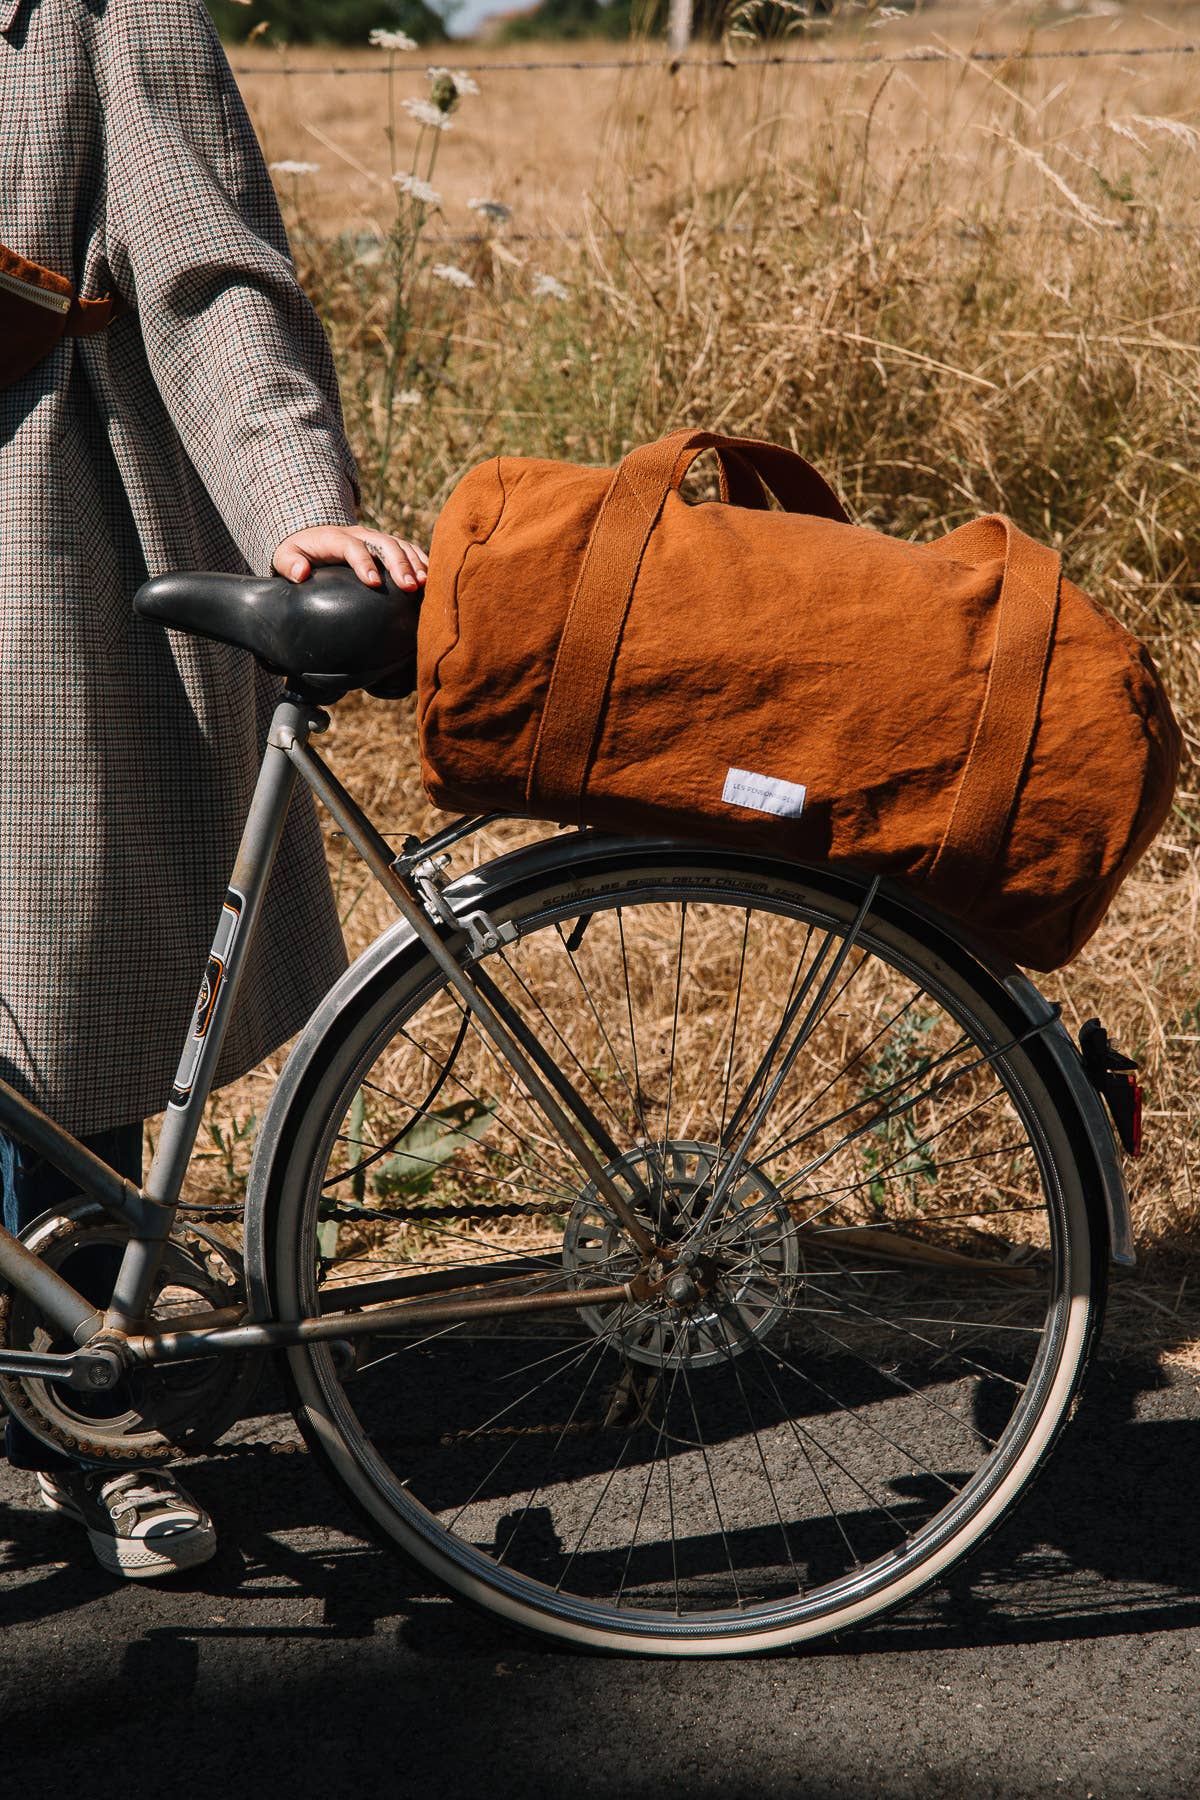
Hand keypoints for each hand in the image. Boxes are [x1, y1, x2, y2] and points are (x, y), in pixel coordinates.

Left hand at [273, 525, 428, 590]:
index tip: (374, 583)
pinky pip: (409, 549)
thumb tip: (301, 573)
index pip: (353, 546)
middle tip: (409, 587)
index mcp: (336, 537)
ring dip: (414, 563)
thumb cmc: (299, 552)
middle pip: (384, 544)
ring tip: (424, 583)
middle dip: (398, 564)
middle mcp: (360, 534)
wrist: (313, 537)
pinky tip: (432, 577)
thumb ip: (290, 563)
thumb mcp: (286, 555)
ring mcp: (376, 538)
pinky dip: (421, 560)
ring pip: (400, 545)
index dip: (364, 563)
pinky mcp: (387, 545)